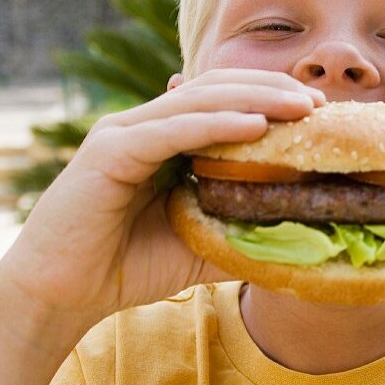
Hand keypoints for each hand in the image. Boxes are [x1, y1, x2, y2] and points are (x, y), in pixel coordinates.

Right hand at [0, 70, 325, 348]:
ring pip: (199, 101)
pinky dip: (215, 124)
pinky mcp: (109, 152)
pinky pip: (171, 131)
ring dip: (254, 99)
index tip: (319, 110)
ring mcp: (125, 133)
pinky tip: (254, 125)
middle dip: (271, 90)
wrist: (65, 294)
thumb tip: (306, 239)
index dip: (271, 97)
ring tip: (299, 106)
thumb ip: (245, 232)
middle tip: (319, 102)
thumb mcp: (204, 245)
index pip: (225, 100)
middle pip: (218, 89)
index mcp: (168, 138)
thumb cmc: (131, 267)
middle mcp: (147, 125)